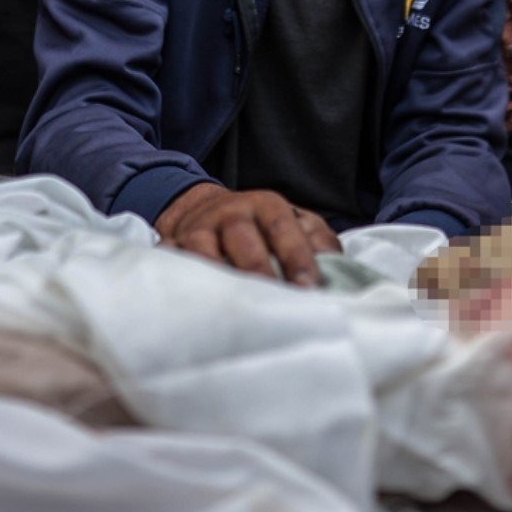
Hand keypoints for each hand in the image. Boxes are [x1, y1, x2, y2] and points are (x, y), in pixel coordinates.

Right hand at [155, 183, 340, 285]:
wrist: (208, 210)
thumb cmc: (263, 227)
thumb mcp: (297, 223)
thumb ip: (319, 241)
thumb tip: (338, 270)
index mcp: (266, 206)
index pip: (284, 229)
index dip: (297, 258)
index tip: (309, 288)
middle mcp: (231, 212)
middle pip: (242, 238)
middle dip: (258, 270)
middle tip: (273, 301)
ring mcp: (199, 228)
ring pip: (204, 250)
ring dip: (218, 275)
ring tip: (235, 306)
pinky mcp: (174, 244)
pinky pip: (172, 260)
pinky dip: (180, 277)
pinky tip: (195, 302)